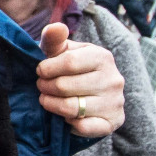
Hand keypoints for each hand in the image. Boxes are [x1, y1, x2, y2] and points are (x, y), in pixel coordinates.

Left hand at [36, 23, 125, 137]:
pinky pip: (83, 127)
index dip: (47, 68)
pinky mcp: (112, 123)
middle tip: (41, 87)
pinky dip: (69, 122)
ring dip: (51, 105)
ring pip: (71, 108)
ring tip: (47, 100)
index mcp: (102, 57)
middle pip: (65, 86)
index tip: (40, 71)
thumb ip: (55, 39)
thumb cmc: (71, 69)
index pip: (68, 62)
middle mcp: (113, 79)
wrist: (93, 95)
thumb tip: (55, 28)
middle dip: (45, 87)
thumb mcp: (63, 51)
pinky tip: (66, 115)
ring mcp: (114, 102)